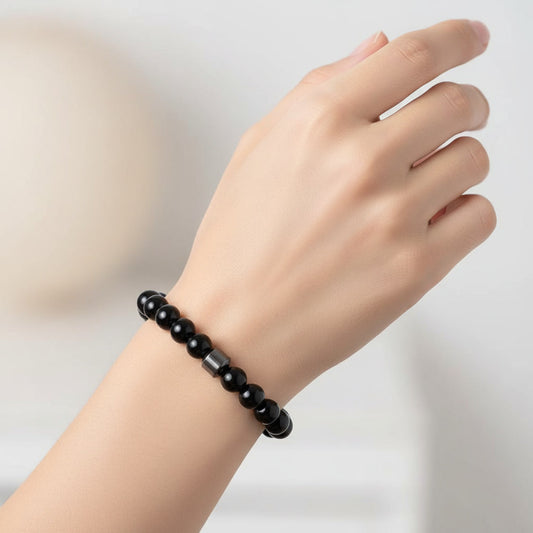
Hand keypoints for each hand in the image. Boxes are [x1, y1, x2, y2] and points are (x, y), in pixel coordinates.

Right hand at [168, 20, 494, 404]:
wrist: (235, 330)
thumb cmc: (238, 247)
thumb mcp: (258, 152)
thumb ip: (320, 90)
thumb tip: (378, 47)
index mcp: (317, 125)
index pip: (414, 56)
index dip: (455, 38)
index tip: (470, 38)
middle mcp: (359, 164)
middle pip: (458, 104)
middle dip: (464, 107)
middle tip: (454, 119)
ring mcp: (392, 218)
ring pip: (474, 159)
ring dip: (456, 164)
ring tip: (421, 187)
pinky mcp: (415, 268)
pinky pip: (479, 216)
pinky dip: (463, 213)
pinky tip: (428, 223)